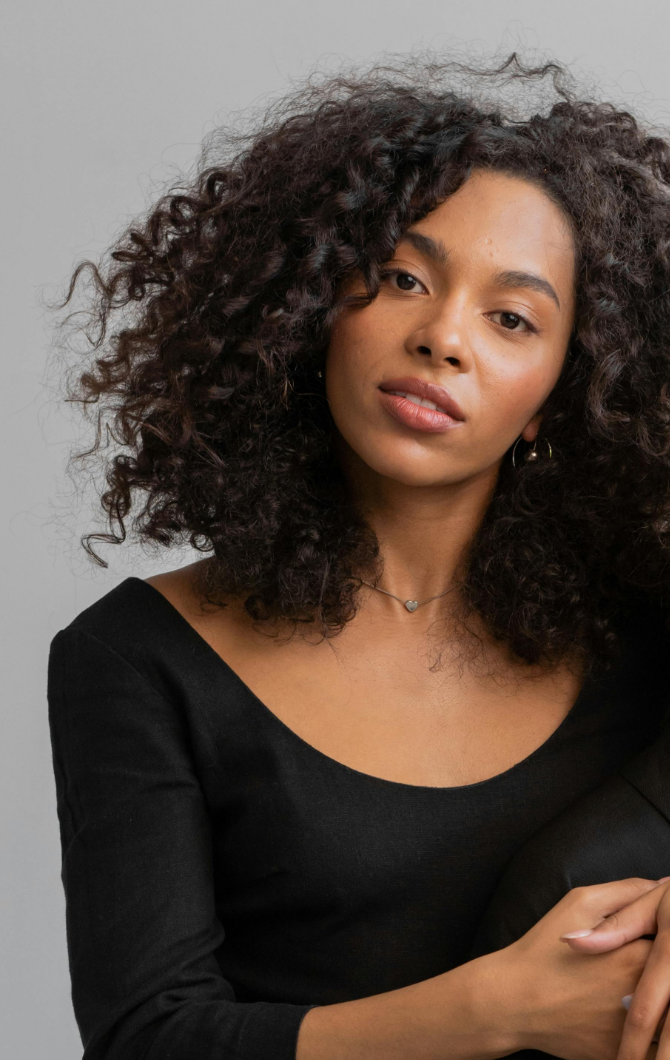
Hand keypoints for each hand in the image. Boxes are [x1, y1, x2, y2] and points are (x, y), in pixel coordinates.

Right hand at [500, 877, 658, 1059]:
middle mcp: (644, 994)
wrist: (513, 1001)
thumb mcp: (581, 903)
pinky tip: (623, 1017)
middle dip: (661, 973)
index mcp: (639, 954)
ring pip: (665, 1016)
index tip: (647, 938)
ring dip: (659, 1006)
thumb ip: (628, 892)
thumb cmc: (545, 948)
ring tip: (622, 989)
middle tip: (624, 966)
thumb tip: (665, 884)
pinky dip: (649, 1033)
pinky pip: (653, 1046)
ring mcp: (635, 1030)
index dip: (666, 938)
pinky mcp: (623, 1054)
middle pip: (669, 982)